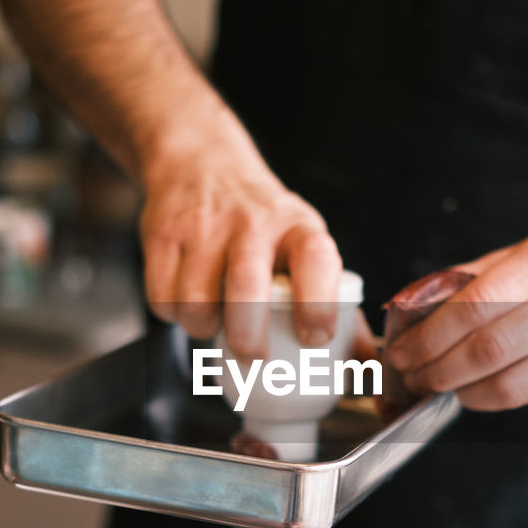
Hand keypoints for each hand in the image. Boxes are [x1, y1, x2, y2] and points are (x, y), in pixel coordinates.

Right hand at [138, 97, 341, 357]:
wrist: (202, 163)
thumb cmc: (264, 222)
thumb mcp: (306, 245)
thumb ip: (338, 305)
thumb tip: (366, 364)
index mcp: (298, 228)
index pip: (316, 260)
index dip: (317, 304)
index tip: (314, 337)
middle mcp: (252, 223)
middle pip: (247, 285)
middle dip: (247, 333)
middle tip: (254, 356)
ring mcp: (204, 227)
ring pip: (196, 299)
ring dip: (203, 326)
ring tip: (214, 320)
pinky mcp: (163, 234)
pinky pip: (162, 295)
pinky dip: (172, 313)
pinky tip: (186, 301)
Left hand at [387, 217, 527, 410]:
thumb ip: (474, 276)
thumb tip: (410, 305)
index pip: (475, 305)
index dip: (429, 336)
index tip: (403, 351)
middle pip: (489, 350)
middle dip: (437, 370)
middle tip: (414, 375)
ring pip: (510, 385)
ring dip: (462, 392)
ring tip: (442, 385)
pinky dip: (498, 396)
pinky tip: (482, 387)